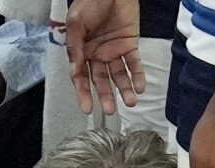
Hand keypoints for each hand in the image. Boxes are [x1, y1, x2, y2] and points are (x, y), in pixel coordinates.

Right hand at [65, 0, 144, 114]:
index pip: (81, 77)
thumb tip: (74, 72)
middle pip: (101, 80)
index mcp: (81, 51)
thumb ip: (75, 47)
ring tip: (130, 102)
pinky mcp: (130, 44)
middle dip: (105, 96)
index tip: (87, 108)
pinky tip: (140, 87)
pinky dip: (138, 75)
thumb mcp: (76, 23)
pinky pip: (134, 63)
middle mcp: (97, 54)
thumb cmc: (89, 2)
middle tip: (110, 110)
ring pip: (119, 75)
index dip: (83, 93)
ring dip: (124, 89)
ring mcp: (114, 50)